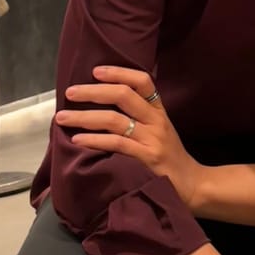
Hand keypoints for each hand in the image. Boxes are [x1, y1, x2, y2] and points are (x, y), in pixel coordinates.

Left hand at [56, 66, 203, 209]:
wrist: (192, 184)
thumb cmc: (169, 157)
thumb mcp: (160, 131)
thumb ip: (140, 117)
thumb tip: (103, 105)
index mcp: (159, 111)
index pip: (143, 81)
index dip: (119, 72)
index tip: (95, 71)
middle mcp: (157, 120)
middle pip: (124, 95)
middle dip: (93, 91)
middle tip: (70, 92)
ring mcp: (152, 139)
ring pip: (115, 119)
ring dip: (84, 116)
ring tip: (62, 117)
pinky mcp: (147, 158)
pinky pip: (116, 144)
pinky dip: (94, 140)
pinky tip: (77, 139)